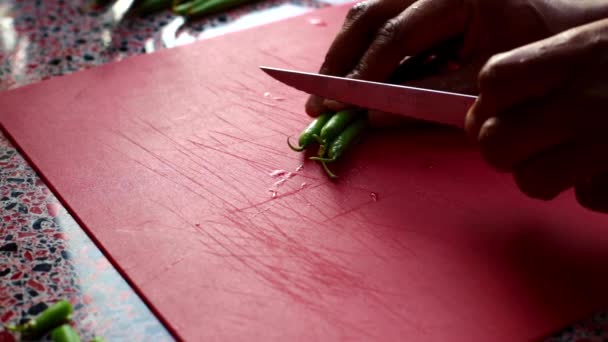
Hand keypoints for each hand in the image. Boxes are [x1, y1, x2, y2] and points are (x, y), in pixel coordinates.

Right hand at [306, 0, 607, 122]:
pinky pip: (379, 17)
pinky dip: (361, 48)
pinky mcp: (421, 1)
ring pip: (367, 12)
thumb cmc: (526, 54)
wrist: (556, 27)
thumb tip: (373, 118)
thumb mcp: (479, 81)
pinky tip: (351, 73)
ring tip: (325, 89)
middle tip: (318, 99)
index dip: (365, 74)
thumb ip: (424, 98)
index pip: (395, 35)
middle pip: (369, 15)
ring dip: (343, 53)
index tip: (341, 106)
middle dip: (341, 60)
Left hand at [466, 18, 607, 212]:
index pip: (493, 82)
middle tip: (523, 138)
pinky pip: (586, 197)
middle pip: (493, 142)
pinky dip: (592, 186)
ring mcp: (603, 144)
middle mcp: (581, 101)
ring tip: (569, 153)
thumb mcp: (597, 38)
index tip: (499, 105)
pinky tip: (606, 165)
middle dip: (501, 145)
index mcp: (571, 56)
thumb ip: (547, 63)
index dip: (488, 100)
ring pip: (531, 180)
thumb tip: (494, 96)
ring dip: (543, 172)